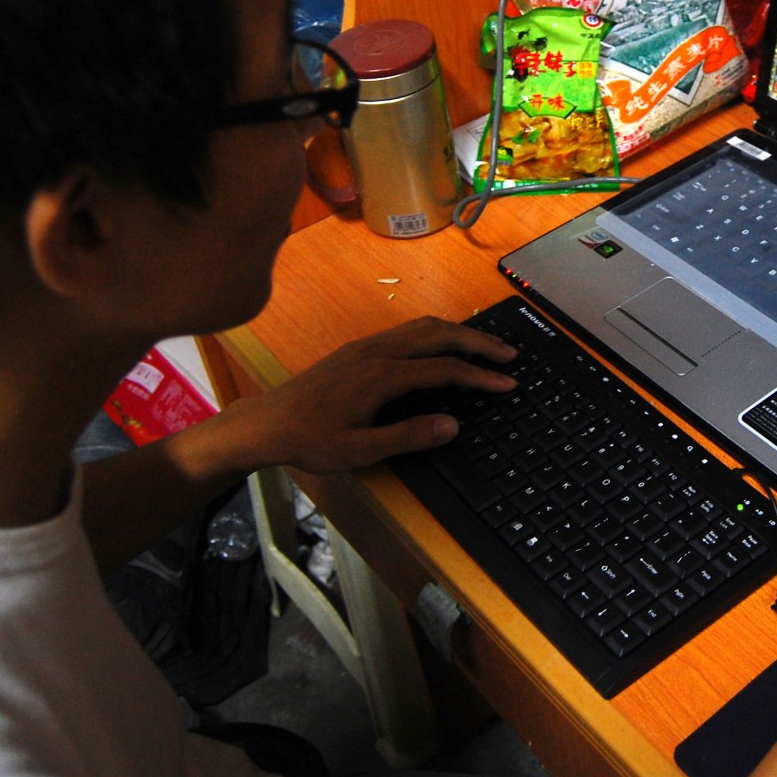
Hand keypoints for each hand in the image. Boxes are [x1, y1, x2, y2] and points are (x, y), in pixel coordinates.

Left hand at [220, 315, 517, 472]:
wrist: (267, 422)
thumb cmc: (310, 439)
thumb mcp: (360, 450)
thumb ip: (408, 436)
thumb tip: (452, 424)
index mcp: (382, 376)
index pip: (444, 369)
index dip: (480, 376)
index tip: (507, 383)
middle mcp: (377, 352)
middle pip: (439, 334)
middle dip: (478, 342)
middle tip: (509, 354)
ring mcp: (367, 345)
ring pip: (423, 326)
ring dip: (458, 333)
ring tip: (485, 346)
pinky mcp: (358, 348)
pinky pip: (407, 330)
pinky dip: (436, 333)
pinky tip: (443, 346)